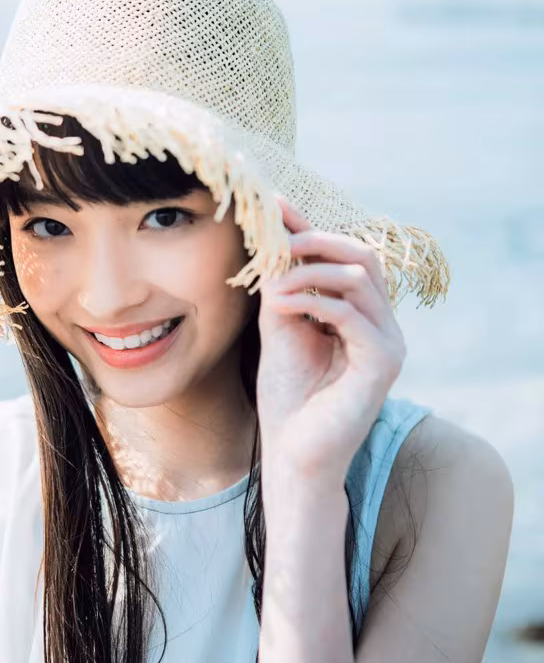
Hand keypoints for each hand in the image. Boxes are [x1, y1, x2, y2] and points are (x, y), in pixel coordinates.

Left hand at [257, 194, 406, 493]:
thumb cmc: (288, 398)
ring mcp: (389, 343)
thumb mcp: (282, 326)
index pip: (345, 256)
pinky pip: (351, 313)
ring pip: (359, 277)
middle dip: (318, 240)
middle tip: (279, 241)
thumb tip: (276, 237)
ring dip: (310, 271)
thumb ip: (285, 285)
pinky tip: (281, 304)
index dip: (312, 228)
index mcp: (363, 315)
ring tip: (273, 283)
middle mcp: (383, 325)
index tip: (276, 205)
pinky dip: (313, 300)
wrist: (294, 457)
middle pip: (363, 256)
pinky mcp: (383, 363)